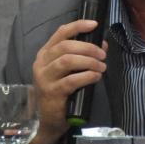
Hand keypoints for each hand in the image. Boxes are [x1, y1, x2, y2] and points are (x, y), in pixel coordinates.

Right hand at [31, 19, 106, 143]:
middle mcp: (42, 63)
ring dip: (88, 61)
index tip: (94, 24)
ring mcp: (45, 78)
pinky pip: (71, 80)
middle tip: (102, 55)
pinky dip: (87, 76)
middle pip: (65, 46)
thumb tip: (103, 45)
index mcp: (45, 53)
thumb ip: (82, 56)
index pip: (60, 33)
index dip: (78, 26)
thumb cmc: (60, 91)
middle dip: (88, 47)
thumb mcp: (68, 71)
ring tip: (101, 66)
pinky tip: (96, 76)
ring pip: (67, 61)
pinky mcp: (51, 93)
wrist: (47, 119)